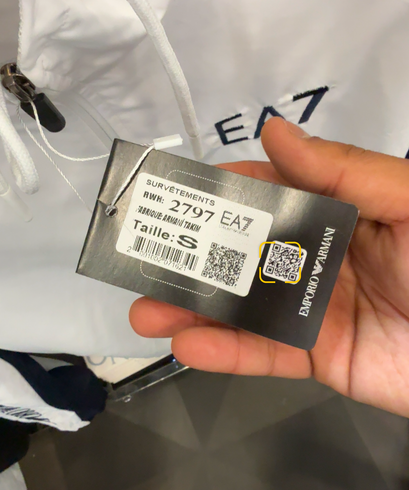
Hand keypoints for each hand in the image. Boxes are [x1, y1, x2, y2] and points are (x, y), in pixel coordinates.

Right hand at [129, 117, 408, 417]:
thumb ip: (346, 171)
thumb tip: (278, 131)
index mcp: (346, 210)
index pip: (273, 191)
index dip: (225, 190)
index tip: (179, 190)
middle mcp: (325, 256)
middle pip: (246, 251)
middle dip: (193, 252)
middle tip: (143, 253)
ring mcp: (319, 309)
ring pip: (244, 307)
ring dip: (191, 307)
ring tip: (145, 309)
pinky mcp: (320, 358)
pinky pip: (265, 355)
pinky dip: (225, 352)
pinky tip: (187, 343)